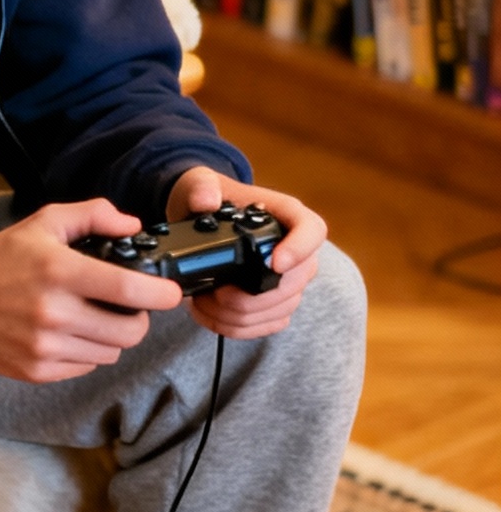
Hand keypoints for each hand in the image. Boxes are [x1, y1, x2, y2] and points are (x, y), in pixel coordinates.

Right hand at [0, 198, 181, 381]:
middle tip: (127, 306)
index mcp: (59, 271)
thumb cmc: (0, 257)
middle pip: (130, 332)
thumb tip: (133, 226)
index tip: (170, 292)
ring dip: (111, 336)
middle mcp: (53, 313)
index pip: (130, 289)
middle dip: (138, 318)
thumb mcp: (43, 223)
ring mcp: (44, 346)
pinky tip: (68, 332)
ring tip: (91, 317)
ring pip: (111, 352)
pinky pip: (86, 366)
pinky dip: (86, 351)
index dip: (162, 293)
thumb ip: (92, 215)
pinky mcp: (36, 370)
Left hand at [165, 167, 326, 341]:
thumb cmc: (210, 199)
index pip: (313, 230)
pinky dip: (236, 327)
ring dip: (236, 316)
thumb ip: (201, 188)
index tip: (274, 263)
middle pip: (294, 283)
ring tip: (202, 303)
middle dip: (249, 296)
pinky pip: (268, 325)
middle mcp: (297, 250)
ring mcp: (290, 280)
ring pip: (278, 310)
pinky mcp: (276, 304)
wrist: (201, 221)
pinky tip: (210, 316)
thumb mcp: (199, 184)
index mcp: (287, 215)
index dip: (300, 249)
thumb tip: (204, 202)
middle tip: (212, 292)